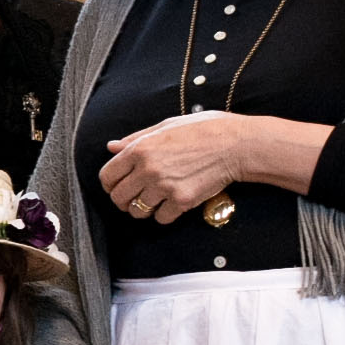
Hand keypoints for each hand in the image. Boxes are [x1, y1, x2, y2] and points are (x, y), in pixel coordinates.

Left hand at [99, 111, 245, 223]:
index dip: (110, 183)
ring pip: (137, 211)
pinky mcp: (182, 201)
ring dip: (143, 209)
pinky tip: (173, 202)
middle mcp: (148, 169)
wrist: (237, 144)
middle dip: (124, 199)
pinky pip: (161, 218)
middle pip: (119, 198)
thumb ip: (136, 138)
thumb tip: (111, 147)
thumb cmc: (205, 130)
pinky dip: (165, 214)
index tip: (118, 185)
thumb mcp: (166, 126)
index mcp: (140, 149)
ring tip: (154, 200)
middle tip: (135, 196)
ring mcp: (165, 187)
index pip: (107, 176)